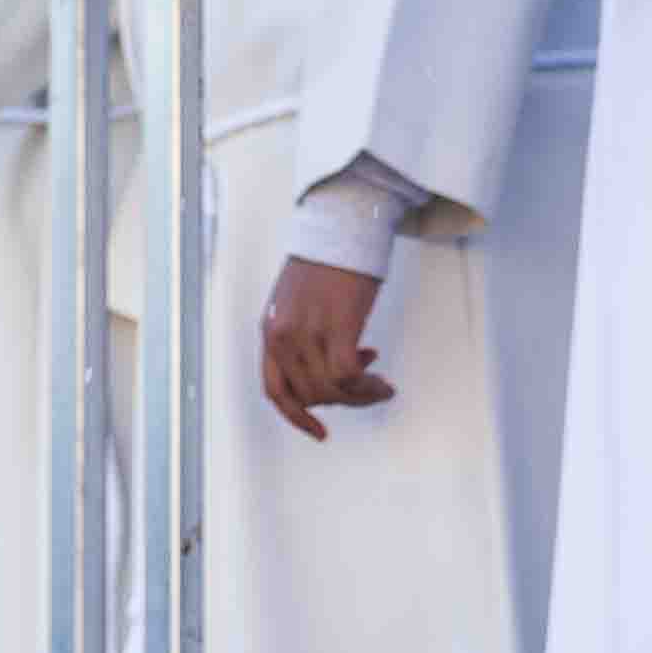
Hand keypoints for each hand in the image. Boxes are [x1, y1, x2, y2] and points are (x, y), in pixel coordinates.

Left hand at [256, 258, 391, 439]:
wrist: (342, 223)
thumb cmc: (326, 256)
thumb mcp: (297, 300)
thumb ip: (301, 332)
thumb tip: (326, 365)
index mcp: (270, 329)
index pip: (275, 389)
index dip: (297, 416)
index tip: (319, 430)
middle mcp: (283, 336)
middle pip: (310, 394)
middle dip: (340, 400)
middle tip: (365, 388)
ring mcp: (308, 333)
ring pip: (331, 390)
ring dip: (359, 396)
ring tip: (378, 387)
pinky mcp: (337, 328)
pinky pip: (349, 377)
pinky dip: (368, 388)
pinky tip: (381, 383)